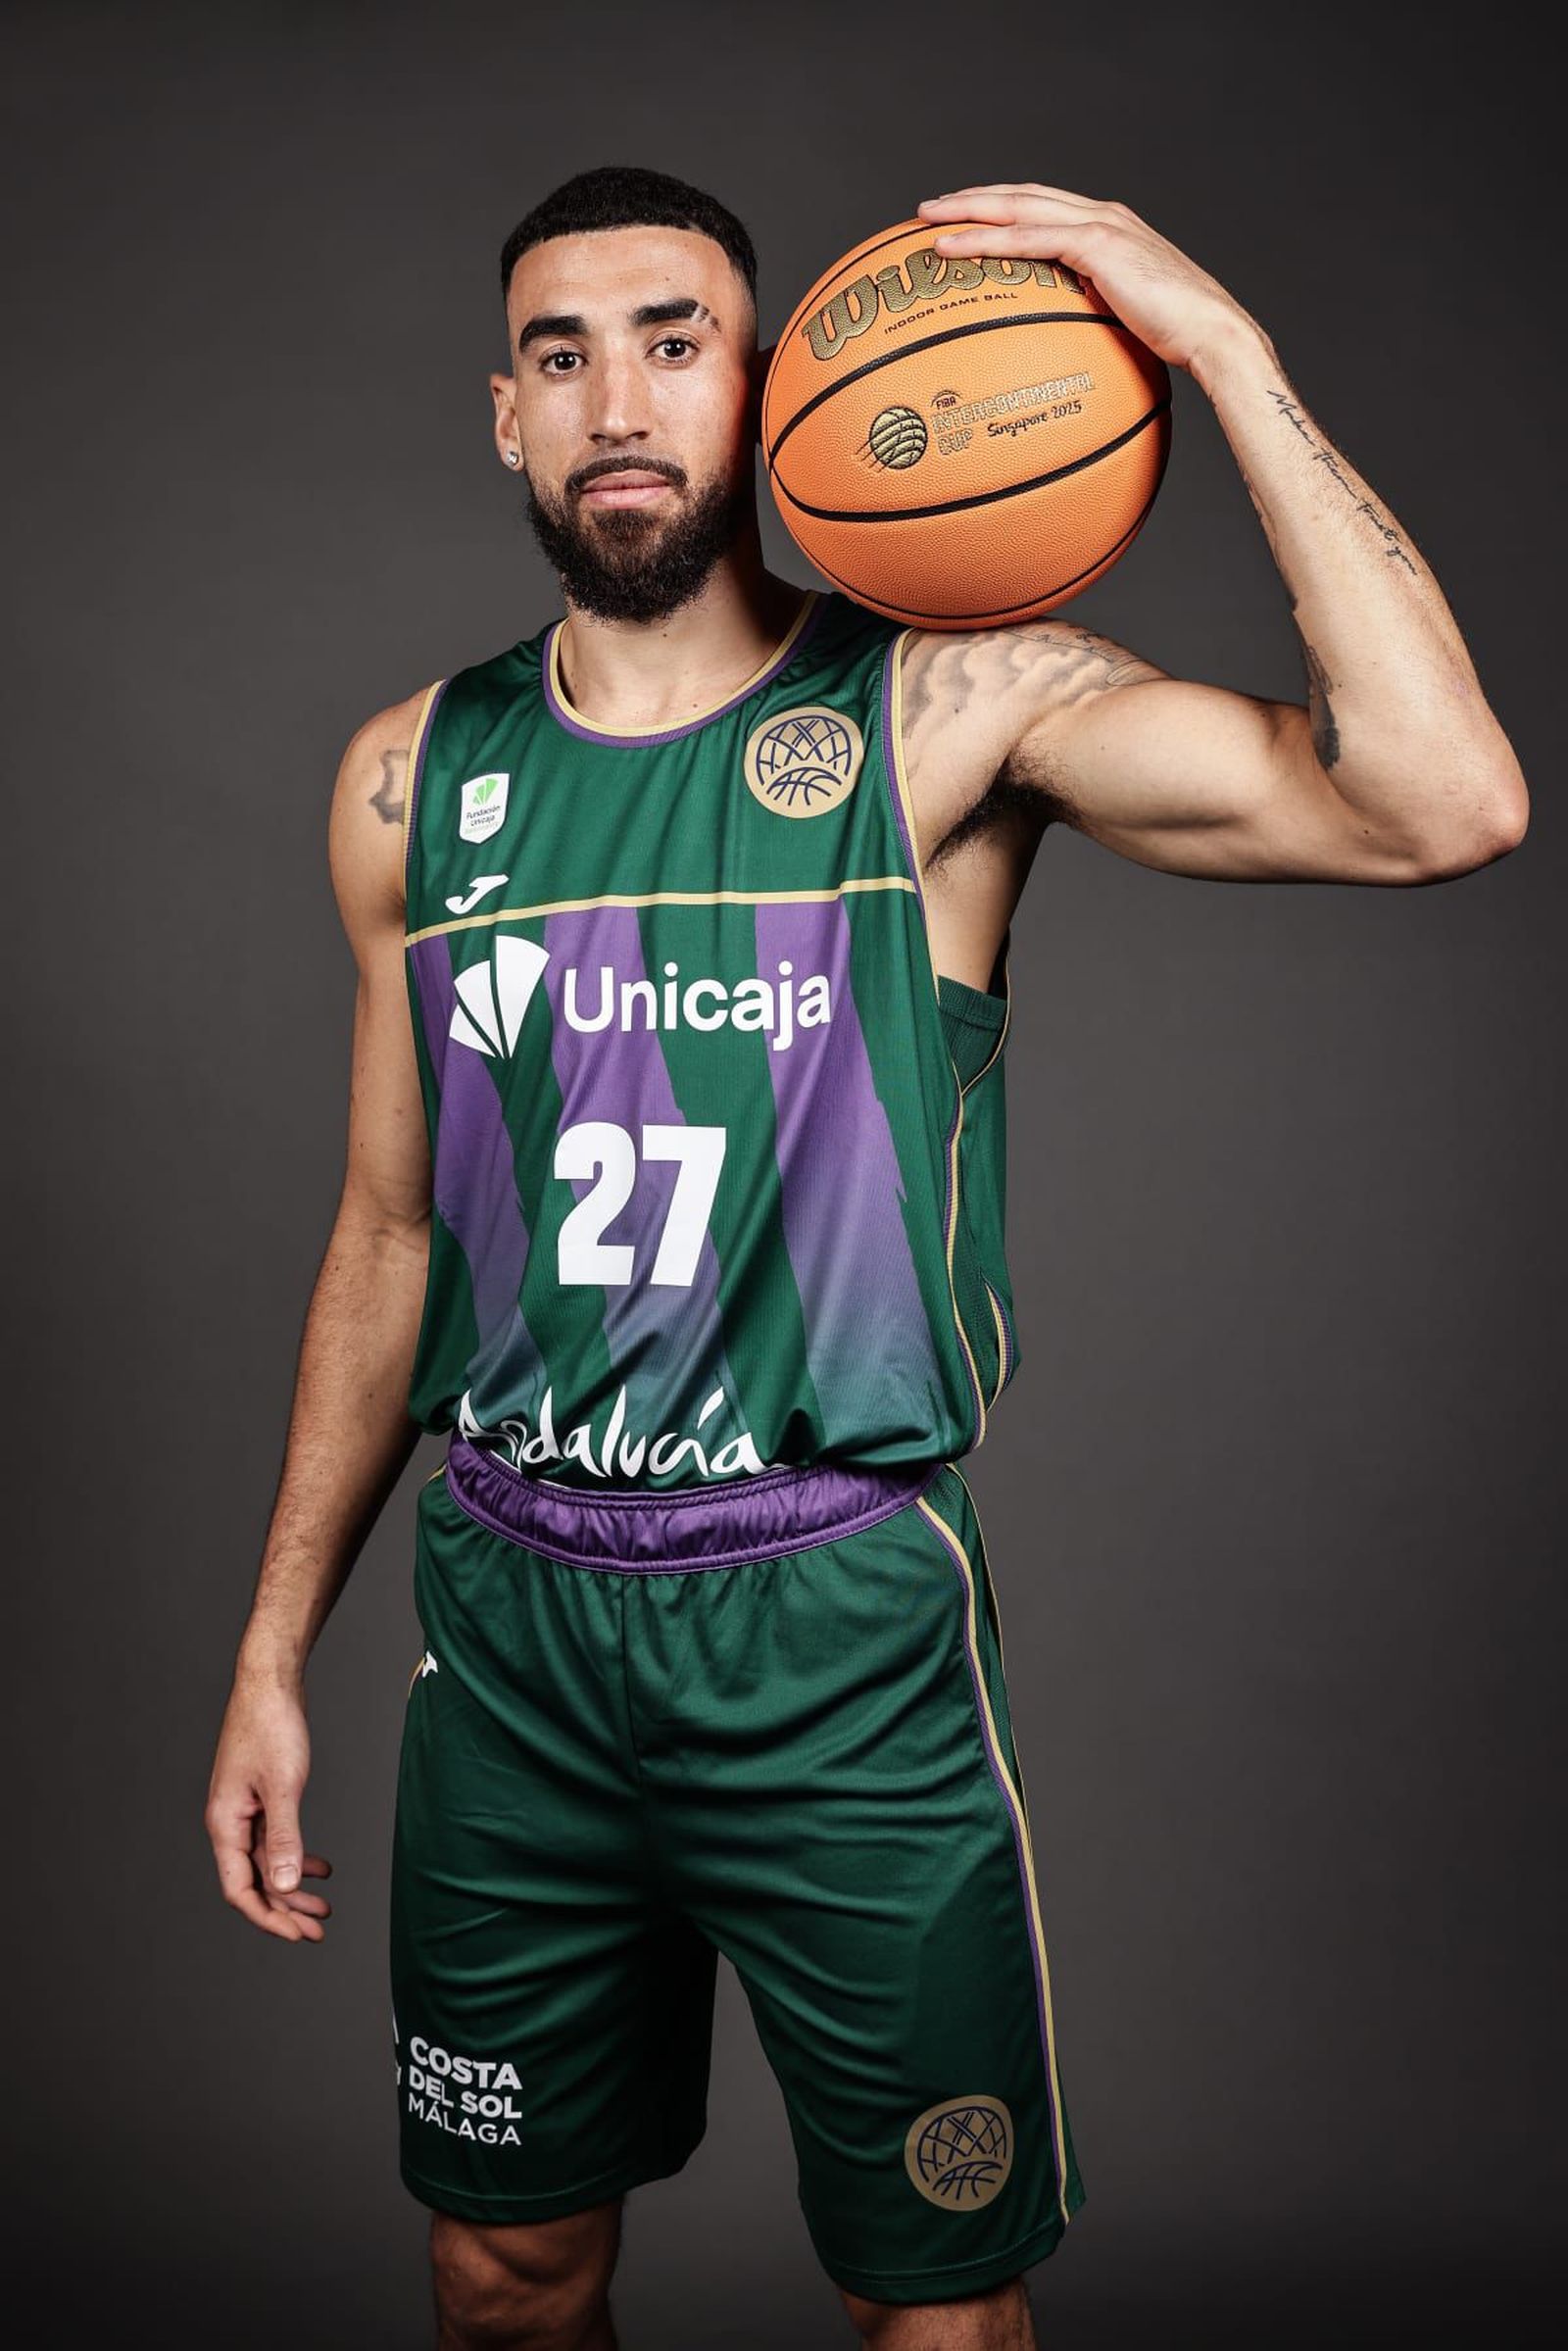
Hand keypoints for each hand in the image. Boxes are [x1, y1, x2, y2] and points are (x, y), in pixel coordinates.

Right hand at [205, 1675, 332, 1943]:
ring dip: (294, 1887)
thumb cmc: (271, 1727)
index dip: (268, 1917)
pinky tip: (322, 1867)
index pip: (240, 1889)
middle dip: (285, 1910)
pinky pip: (275, 1841)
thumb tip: (286, 1886)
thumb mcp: (283, 1785)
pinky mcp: (260, 1797)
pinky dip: (297, 1857)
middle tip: (319, 1929)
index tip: (298, 1935)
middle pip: (254, 1883)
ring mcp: (244, 1811)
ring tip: (325, 1906)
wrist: (270, 1682)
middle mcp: (230, 1823)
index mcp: (225, 1824)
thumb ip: (284, 1837)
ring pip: (267, 1864)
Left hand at [916, 183, 1257, 376]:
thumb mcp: (1129, 324)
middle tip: (929, 208)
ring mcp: (1101, 224)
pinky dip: (986, 240)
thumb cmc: (1180, 341)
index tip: (966, 215)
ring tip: (926, 219)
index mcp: (1110, 227)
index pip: (1045, 207)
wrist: (1213, 334)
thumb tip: (1069, 351)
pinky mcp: (1098, 244)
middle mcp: (1103, 215)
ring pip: (1019, 207)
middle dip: (974, 197)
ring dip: (968, 209)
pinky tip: (951, 248)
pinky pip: (1027, 239)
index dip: (1003, 206)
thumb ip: (1099, 319)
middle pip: (1023, 195)